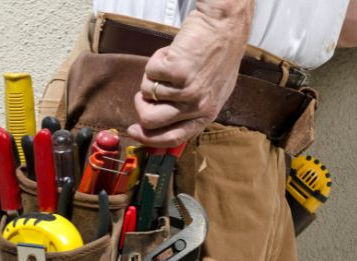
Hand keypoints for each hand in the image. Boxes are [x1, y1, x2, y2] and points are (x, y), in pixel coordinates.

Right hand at [127, 2, 252, 147]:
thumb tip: (154, 124)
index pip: (173, 138)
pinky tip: (172, 53)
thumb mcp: (209, 91)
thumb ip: (187, 110)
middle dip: (140, 105)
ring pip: (146, 93)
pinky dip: (155, 60)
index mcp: (206, 114)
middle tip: (146, 91)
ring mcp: (188, 90)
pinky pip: (149, 73)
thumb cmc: (215, 55)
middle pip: (150, 121)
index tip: (133, 130)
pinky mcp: (177, 72)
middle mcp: (198, 106)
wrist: (223, 26)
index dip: (148, 138)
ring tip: (171, 63)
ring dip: (152, 76)